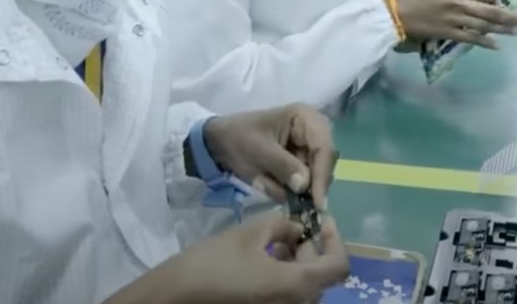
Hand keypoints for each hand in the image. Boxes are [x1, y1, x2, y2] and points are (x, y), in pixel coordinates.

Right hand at [110, 215, 349, 303]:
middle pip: (321, 275)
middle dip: (312, 247)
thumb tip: (297, 229)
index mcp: (297, 285)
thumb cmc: (215, 262)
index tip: (321, 221)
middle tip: (293, 226)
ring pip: (306, 285)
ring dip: (298, 261)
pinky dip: (285, 274)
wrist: (177, 296)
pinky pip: (289, 293)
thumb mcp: (251, 233)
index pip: (339, 266)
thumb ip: (283, 226)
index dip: (335, 240)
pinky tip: (264, 258)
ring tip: (275, 239)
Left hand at [205, 105, 336, 207]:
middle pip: (324, 163)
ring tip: (266, 182)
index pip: (324, 148)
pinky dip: (285, 187)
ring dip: (292, 186)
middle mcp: (313, 130)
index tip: (317, 203)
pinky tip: (266, 181)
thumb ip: (284, 167)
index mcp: (305, 118)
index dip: (322, 176)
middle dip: (308, 184)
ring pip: (314, 176)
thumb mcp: (259, 151)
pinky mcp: (299, 161)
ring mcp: (307, 146)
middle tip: (297, 204)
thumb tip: (304, 185)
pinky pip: (303, 181)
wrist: (218, 142)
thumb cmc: (238, 138)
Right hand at [393, 0, 516, 48]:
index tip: (501, 1)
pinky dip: (485, 42)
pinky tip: (497, 45)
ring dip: (503, 29)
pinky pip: (471, 38)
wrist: (392, 11)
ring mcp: (455, 18)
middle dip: (511, 16)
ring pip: (485, 24)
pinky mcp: (448, 33)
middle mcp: (459, 0)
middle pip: (491, 9)